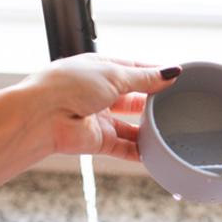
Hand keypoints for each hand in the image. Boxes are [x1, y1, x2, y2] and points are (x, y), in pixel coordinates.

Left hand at [25, 55, 180, 159]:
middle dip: (153, 103)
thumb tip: (170, 73)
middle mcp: (99, 93)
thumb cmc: (69, 85)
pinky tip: (156, 152)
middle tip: (176, 105)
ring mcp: (99, 119)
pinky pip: (125, 148)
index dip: (155, 74)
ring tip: (169, 130)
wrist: (44, 116)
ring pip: (131, 127)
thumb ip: (144, 78)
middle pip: (134, 99)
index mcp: (100, 69)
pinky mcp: (99, 141)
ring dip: (148, 130)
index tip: (177, 78)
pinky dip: (140, 152)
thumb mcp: (114, 74)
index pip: (134, 70)